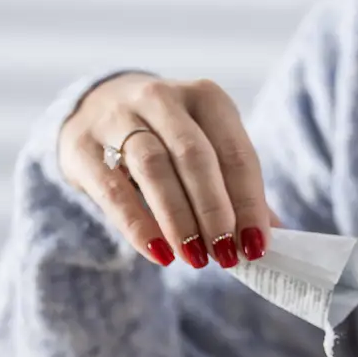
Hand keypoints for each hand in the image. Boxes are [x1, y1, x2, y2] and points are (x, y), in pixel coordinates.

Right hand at [58, 74, 273, 270]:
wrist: (94, 107)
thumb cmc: (166, 138)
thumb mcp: (205, 148)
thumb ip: (234, 188)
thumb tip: (274, 237)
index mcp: (206, 97)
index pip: (235, 152)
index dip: (249, 202)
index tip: (257, 245)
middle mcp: (161, 98)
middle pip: (194, 156)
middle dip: (214, 210)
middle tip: (227, 255)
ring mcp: (117, 117)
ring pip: (153, 167)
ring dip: (179, 218)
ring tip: (195, 259)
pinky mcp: (82, 145)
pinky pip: (112, 188)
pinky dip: (137, 224)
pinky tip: (158, 253)